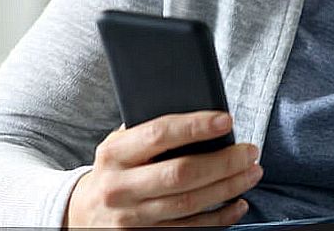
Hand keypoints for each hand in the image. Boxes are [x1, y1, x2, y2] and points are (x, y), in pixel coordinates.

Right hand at [65, 112, 261, 227]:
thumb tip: (202, 113)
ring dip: (228, 188)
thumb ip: (149, 131)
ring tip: (252, 172)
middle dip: (223, 162)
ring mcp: (131, 218)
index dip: (195, 126)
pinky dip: (219, 218)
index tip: (227, 120)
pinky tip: (238, 203)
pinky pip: (189, 230)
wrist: (80, 214)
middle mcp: (120, 187)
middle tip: (251, 151)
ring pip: (189, 204)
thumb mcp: (119, 145)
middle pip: (181, 174)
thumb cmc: (114, 169)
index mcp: (114, 154)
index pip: (159, 134)